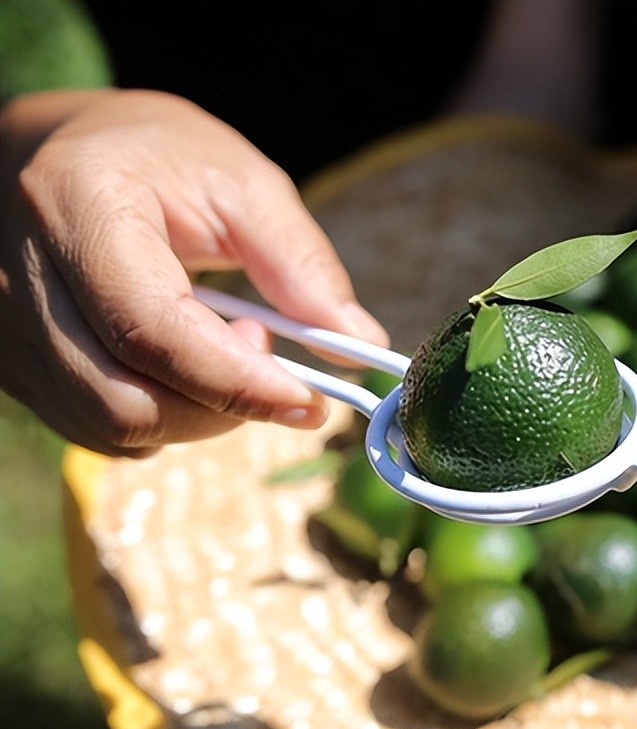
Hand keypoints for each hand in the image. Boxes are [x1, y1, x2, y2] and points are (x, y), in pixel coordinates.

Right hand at [0, 88, 388, 456]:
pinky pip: (96, 430)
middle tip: (268, 354)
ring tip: (227, 348)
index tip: (309, 401)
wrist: (54, 151)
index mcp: (79, 208)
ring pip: (110, 427)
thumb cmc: (153, 158)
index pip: (153, 328)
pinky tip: (186, 369)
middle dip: (222, 406)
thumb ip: (302, 262)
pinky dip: (162, 421)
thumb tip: (362, 346)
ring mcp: (6, 331)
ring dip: (196, 415)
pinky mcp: (14, 367)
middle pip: (125, 400)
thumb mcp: (241, 182)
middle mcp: (19, 277)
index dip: (238, 381)